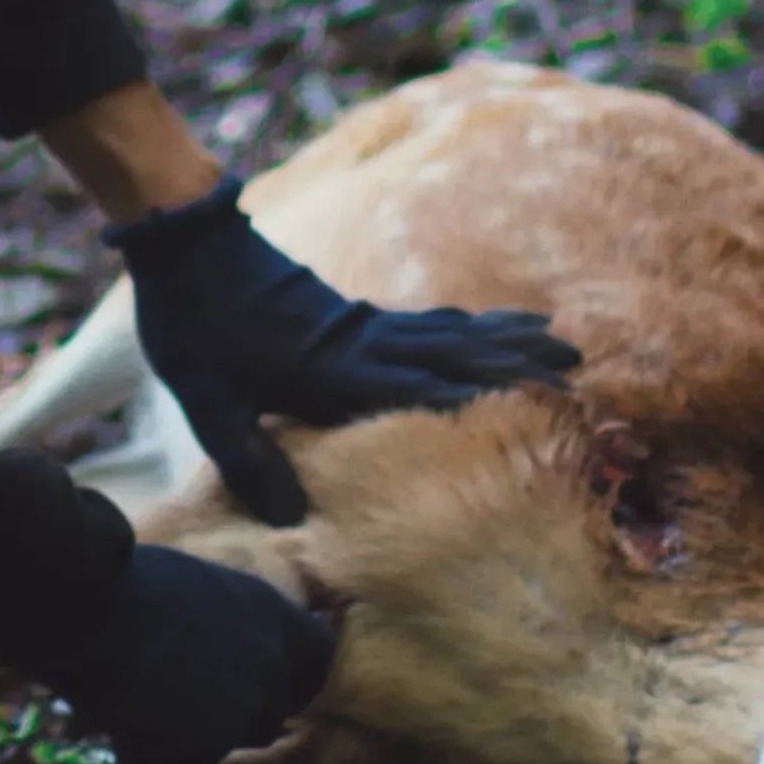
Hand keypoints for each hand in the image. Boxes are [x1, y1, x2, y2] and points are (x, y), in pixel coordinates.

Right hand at [68, 541, 335, 763]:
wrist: (90, 605)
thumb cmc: (125, 583)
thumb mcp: (195, 588)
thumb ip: (222, 625)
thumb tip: (215, 650)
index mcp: (271, 614)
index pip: (316, 658)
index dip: (286, 675)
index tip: (255, 682)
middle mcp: (270, 664)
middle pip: (267, 716)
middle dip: (225, 718)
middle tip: (172, 701)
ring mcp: (242, 710)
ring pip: (220, 747)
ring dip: (183, 740)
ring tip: (130, 705)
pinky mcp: (206, 748)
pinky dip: (148, 761)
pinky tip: (117, 726)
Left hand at [109, 176, 575, 530]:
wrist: (185, 243)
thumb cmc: (192, 325)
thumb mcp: (206, 402)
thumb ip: (248, 459)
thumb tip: (292, 519)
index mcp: (332, 370)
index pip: (418, 388)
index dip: (477, 397)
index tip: (536, 402)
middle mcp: (359, 343)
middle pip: (453, 352)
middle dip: (517, 361)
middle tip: (578, 365)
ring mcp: (359, 323)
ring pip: (448, 331)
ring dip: (504, 336)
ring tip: (557, 336)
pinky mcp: (349, 311)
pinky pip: (425, 320)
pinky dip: (466, 325)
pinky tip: (484, 328)